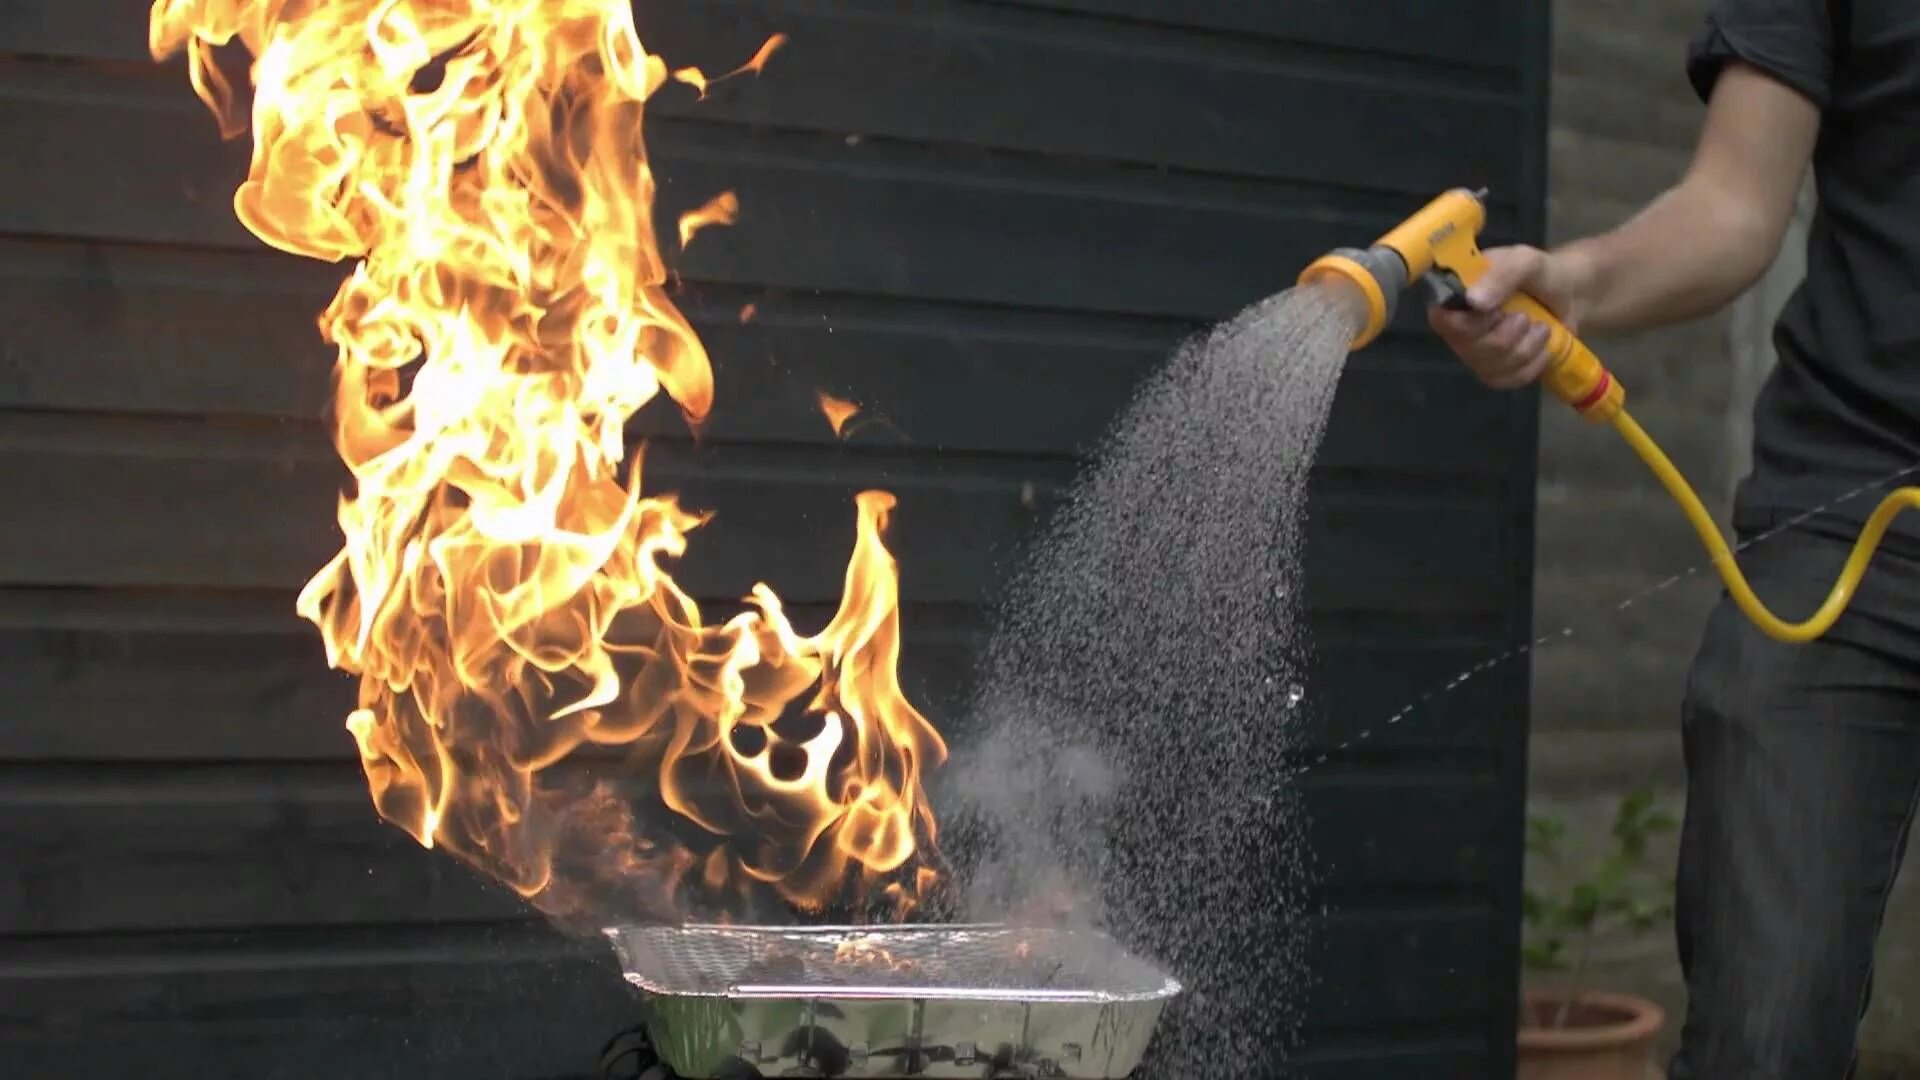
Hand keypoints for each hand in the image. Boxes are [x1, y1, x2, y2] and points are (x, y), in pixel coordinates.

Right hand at [1428, 245, 1591, 389]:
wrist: (1569, 297)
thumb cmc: (1542, 275)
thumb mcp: (1526, 262)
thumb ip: (1501, 275)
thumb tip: (1473, 301)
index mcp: (1457, 295)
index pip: (1441, 320)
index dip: (1468, 324)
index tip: (1497, 313)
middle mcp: (1457, 327)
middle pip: (1468, 349)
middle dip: (1507, 336)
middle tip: (1526, 318)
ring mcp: (1474, 353)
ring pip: (1490, 367)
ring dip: (1525, 349)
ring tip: (1541, 329)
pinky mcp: (1494, 372)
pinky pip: (1505, 380)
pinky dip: (1530, 366)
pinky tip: (1541, 350)